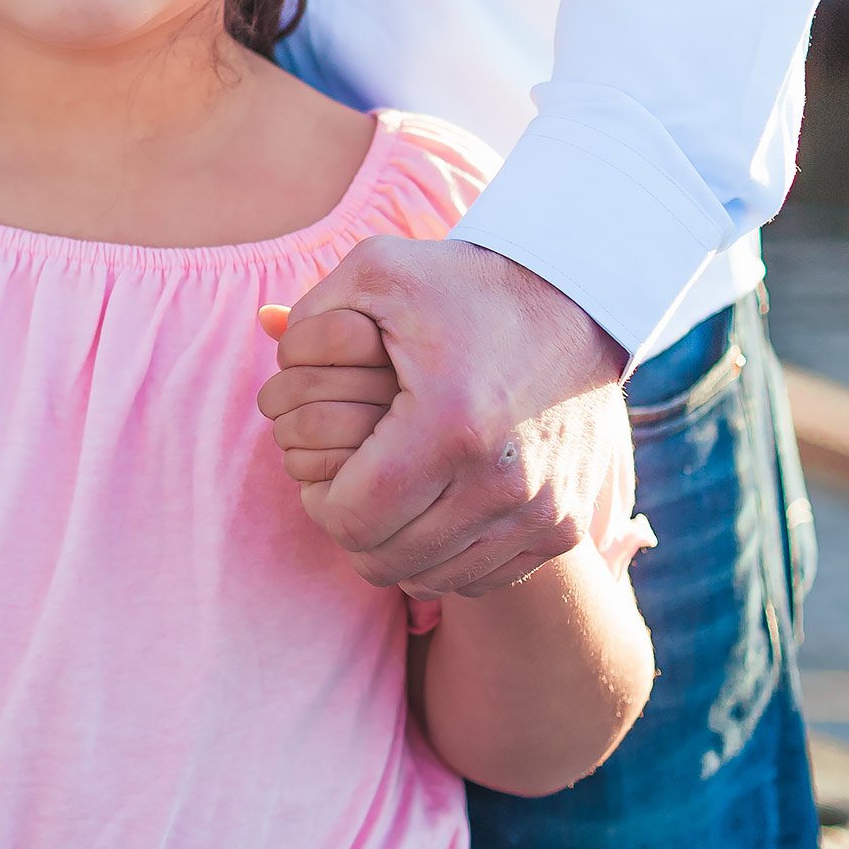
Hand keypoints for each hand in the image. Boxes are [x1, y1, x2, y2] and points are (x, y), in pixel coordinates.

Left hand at [257, 237, 628, 599]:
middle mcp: (502, 482)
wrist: (584, 300)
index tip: (321, 476)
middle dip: (353, 529)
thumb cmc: (467, 282)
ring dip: (398, 548)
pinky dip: (448, 556)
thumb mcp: (381, 271)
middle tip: (350, 489)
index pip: (351, 520)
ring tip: (390, 497)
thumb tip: (264, 329)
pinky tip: (436, 508)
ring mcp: (540, 512)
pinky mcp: (565, 526)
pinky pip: (482, 577)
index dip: (320, 503)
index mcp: (448, 425)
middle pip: (387, 560)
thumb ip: (312, 313)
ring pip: (432, 577)